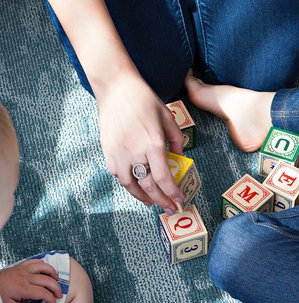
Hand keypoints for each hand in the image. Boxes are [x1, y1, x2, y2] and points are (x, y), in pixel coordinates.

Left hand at [0, 259, 61, 302]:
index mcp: (23, 289)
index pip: (43, 293)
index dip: (51, 299)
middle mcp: (26, 277)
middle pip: (47, 280)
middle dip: (56, 288)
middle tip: (59, 295)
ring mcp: (23, 270)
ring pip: (43, 267)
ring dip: (52, 273)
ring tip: (56, 280)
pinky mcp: (20, 266)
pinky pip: (35, 261)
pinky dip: (43, 264)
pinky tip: (45, 270)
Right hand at [96, 73, 184, 213]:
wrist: (116, 88)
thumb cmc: (144, 100)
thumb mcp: (167, 117)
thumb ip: (176, 140)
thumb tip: (180, 158)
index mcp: (152, 143)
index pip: (163, 178)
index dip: (172, 192)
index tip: (179, 200)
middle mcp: (135, 152)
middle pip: (149, 186)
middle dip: (161, 201)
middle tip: (170, 208)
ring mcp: (119, 153)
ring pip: (131, 185)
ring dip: (143, 197)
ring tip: (152, 202)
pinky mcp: (108, 152)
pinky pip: (119, 175)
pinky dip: (129, 184)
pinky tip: (136, 186)